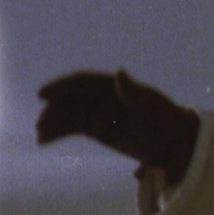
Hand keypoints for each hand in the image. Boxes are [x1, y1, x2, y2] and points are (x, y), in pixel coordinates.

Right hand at [35, 68, 199, 178]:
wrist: (173, 142)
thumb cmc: (165, 121)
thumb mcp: (150, 107)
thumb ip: (133, 92)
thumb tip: (119, 72)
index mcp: (116, 86)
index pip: (85, 83)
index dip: (64, 87)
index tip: (44, 95)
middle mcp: (103, 96)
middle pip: (72, 100)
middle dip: (55, 109)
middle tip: (41, 122)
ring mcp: (97, 112)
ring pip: (69, 114)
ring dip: (53, 123)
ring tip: (40, 134)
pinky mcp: (94, 128)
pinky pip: (71, 128)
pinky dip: (57, 132)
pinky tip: (42, 140)